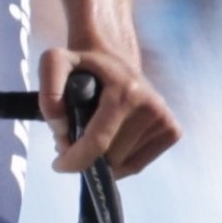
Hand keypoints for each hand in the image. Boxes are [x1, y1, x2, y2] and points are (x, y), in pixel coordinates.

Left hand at [37, 43, 179, 176]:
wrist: (114, 57)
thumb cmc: (82, 64)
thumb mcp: (55, 62)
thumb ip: (49, 93)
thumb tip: (61, 131)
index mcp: (126, 92)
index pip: (99, 142)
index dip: (74, 160)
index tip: (57, 165)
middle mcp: (152, 107)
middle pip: (110, 157)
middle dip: (85, 156)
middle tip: (72, 139)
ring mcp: (165, 120)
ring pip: (123, 165)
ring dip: (101, 161)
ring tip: (89, 138)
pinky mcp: (172, 131)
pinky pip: (137, 165)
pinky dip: (118, 164)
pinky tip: (108, 145)